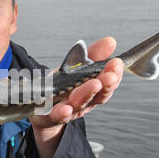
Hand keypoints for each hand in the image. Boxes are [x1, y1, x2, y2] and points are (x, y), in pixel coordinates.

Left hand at [29, 37, 123, 157]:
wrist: (41, 107)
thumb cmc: (61, 86)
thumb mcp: (76, 66)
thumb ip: (93, 55)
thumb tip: (110, 42)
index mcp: (92, 90)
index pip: (107, 83)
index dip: (114, 74)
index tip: (117, 63)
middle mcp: (83, 101)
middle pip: (97, 95)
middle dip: (106, 85)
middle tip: (111, 75)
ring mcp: (69, 109)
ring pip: (79, 103)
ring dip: (87, 94)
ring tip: (95, 84)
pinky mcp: (51, 115)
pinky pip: (57, 115)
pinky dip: (63, 113)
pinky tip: (66, 108)